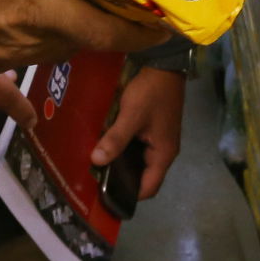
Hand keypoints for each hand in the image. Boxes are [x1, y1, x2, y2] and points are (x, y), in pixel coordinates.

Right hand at [0, 0, 174, 78]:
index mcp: (43, 10)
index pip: (114, 32)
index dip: (148, 29)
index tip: (170, 17)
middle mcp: (33, 40)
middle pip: (90, 38)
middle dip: (116, 17)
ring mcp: (6, 56)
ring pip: (59, 42)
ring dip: (78, 21)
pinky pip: (28, 45)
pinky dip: (43, 25)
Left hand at [91, 65, 186, 202]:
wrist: (165, 64)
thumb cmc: (151, 92)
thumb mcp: (131, 115)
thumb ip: (115, 139)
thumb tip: (96, 161)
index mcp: (163, 154)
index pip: (148, 188)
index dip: (129, 196)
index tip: (105, 196)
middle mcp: (164, 151)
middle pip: (143, 176)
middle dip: (121, 180)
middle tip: (95, 181)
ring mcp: (159, 139)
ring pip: (139, 161)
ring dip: (121, 163)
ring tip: (97, 165)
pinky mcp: (153, 129)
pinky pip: (137, 147)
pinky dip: (123, 150)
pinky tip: (106, 145)